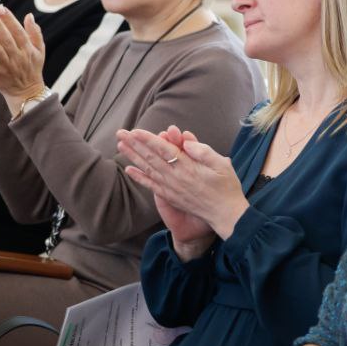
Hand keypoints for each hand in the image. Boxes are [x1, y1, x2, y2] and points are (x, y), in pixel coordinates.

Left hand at [0, 5, 47, 102]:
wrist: (27, 92)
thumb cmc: (32, 68)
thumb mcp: (39, 50)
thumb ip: (35, 32)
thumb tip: (29, 15)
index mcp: (28, 49)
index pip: (18, 31)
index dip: (9, 19)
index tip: (1, 8)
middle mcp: (18, 57)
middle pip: (6, 38)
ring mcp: (7, 66)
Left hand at [117, 126, 248, 242]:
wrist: (225, 214)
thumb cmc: (227, 187)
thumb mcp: (222, 164)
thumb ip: (203, 151)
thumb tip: (186, 142)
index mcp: (188, 167)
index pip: (163, 149)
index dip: (148, 139)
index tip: (135, 131)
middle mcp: (175, 177)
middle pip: (150, 157)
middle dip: (134, 144)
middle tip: (120, 133)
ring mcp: (171, 188)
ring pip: (147, 169)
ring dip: (133, 156)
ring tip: (120, 146)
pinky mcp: (170, 196)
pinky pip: (151, 185)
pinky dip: (139, 177)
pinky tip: (129, 169)